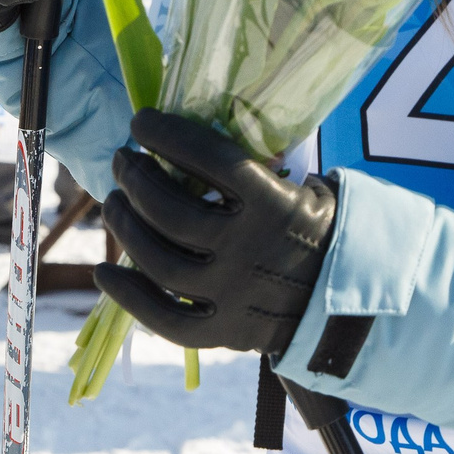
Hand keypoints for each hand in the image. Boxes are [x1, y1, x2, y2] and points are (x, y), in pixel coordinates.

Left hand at [96, 108, 336, 355]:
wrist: (347, 303)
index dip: (167, 135)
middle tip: (123, 160)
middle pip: (170, 211)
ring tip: (115, 201)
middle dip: (135, 178)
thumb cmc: (315, 233)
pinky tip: (105, 270)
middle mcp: (249, 248)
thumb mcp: (300, 189)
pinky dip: (128, 296)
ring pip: (158, 260)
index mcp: (274, 203)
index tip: (140, 121)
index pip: (208, 158)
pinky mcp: (223, 332)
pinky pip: (164, 319)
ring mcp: (233, 294)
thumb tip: (189, 142)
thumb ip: (253, 170)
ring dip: (125, 226)